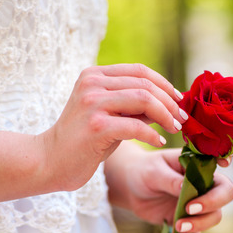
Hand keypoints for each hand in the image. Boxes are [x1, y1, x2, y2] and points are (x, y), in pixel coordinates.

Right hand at [39, 64, 187, 191]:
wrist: (50, 162)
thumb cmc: (83, 142)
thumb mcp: (108, 117)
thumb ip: (131, 107)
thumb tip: (167, 104)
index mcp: (94, 75)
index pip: (139, 71)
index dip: (164, 84)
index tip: (179, 101)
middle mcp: (92, 83)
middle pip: (144, 84)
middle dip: (169, 102)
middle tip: (182, 119)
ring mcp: (92, 103)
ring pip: (143, 100)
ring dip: (165, 115)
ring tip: (175, 129)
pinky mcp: (96, 126)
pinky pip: (135, 126)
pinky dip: (152, 134)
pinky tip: (159, 142)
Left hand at [106, 145, 232, 232]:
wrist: (130, 187)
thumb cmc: (144, 171)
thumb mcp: (154, 172)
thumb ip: (171, 181)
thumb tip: (185, 187)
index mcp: (200, 169)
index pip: (221, 177)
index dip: (223, 183)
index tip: (219, 175)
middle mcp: (204, 188)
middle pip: (223, 199)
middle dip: (210, 207)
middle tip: (188, 210)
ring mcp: (197, 206)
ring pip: (211, 219)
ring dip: (198, 226)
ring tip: (178, 227)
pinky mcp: (186, 222)